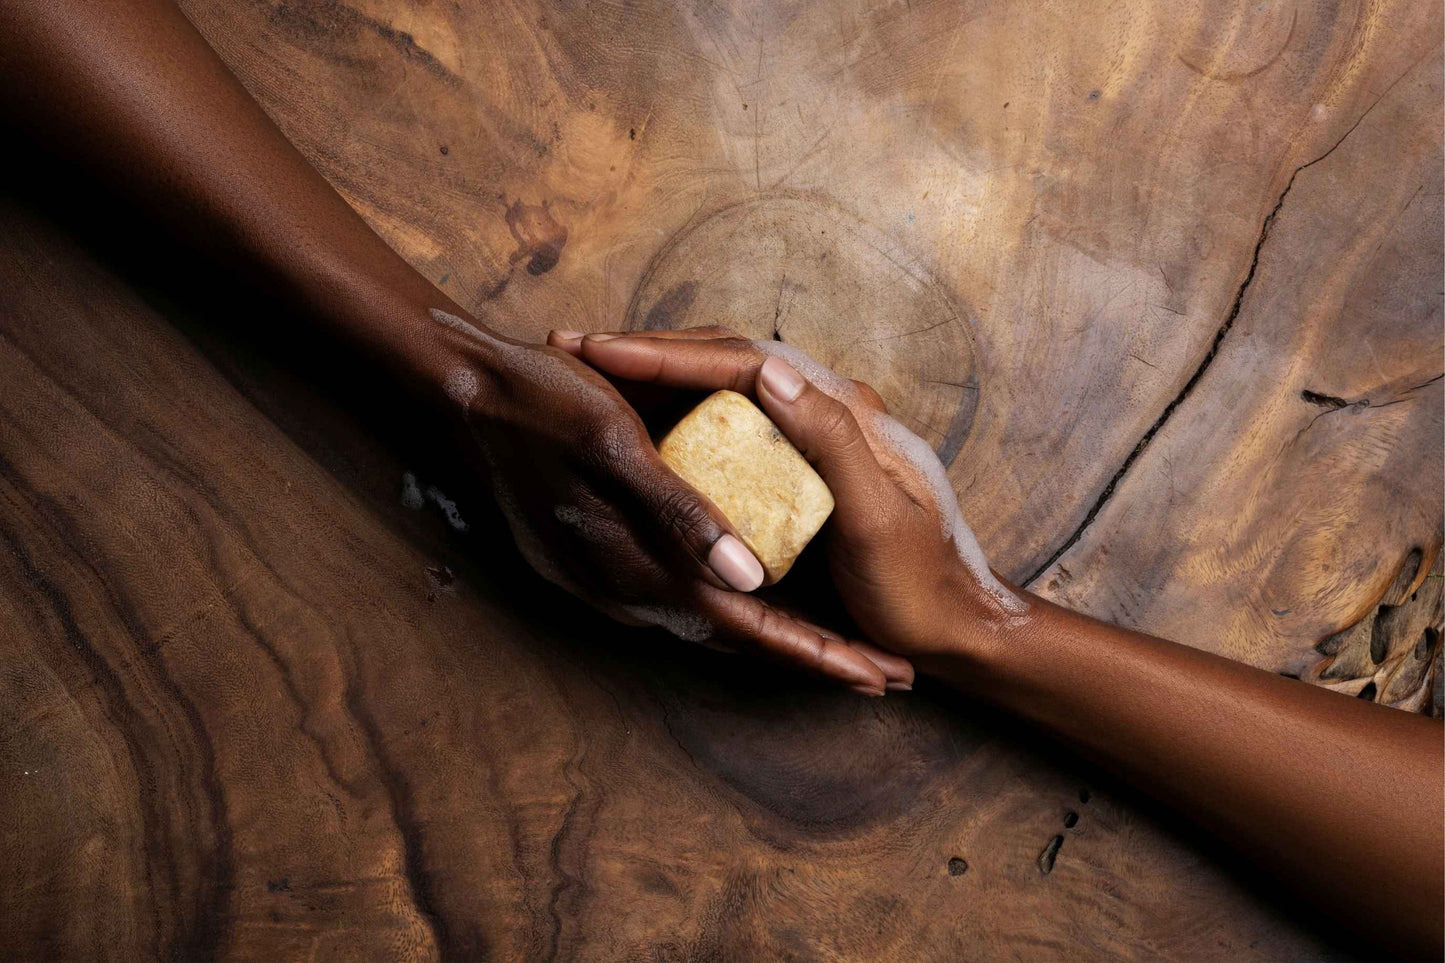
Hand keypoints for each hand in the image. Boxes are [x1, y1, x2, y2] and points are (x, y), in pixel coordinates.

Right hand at [422, 310, 910, 693]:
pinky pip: (682, 600)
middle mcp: (624, 593)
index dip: (817, 652)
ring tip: (844, 648)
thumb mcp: (612, 447)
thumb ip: (679, 514)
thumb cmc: (542, 406)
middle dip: (812, 657)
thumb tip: (747, 576)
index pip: (748, 626)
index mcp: (635, 567)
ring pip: (711, 622)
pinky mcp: (599, 566)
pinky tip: (759, 599)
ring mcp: (607, 585)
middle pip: (738, 638)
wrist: (462, 399)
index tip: (879, 675)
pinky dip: (733, 608)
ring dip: (778, 637)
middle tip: (881, 676)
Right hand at [563, 329, 1028, 658]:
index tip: (604, 350)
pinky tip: (642, 420)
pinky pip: (725, 436)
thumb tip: (772, 372)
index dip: (670, 356)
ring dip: (658, 381)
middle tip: (583, 348)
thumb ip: (829, 442)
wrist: (957, 627)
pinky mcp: (798, 477)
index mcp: (842, 415)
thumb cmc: (920, 582)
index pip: (744, 365)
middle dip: (652, 356)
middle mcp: (823, 416)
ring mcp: (804, 446)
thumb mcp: (876, 515)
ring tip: (597, 369)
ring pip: (718, 399)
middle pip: (723, 369)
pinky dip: (678, 421)